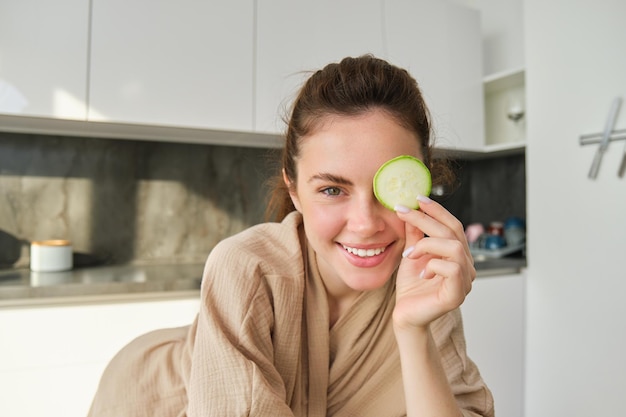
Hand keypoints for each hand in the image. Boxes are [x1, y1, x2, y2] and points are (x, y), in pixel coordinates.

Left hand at [393, 196, 474, 329]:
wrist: (405, 316)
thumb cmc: (411, 288)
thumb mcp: (412, 254)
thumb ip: (416, 234)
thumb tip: (412, 209)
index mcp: (459, 256)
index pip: (453, 226)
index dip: (437, 210)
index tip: (417, 198)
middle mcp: (467, 267)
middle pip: (452, 232)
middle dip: (426, 219)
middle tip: (403, 212)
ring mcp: (465, 281)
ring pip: (454, 247)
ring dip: (427, 244)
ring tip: (410, 254)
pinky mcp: (458, 295)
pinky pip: (451, 268)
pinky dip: (432, 265)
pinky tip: (421, 274)